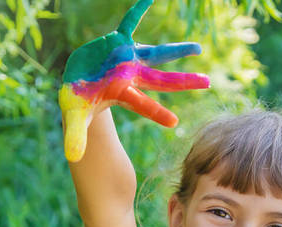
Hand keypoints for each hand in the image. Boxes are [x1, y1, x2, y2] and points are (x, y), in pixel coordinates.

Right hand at [59, 0, 209, 161]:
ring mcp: (128, 59)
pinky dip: (138, 10)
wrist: (78, 83)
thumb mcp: (74, 117)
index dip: (156, 113)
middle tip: (208, 82)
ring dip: (178, 50)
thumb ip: (75, 136)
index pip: (143, 105)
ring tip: (199, 48)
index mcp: (123, 94)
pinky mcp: (118, 42)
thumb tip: (73, 157)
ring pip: (158, 53)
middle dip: (184, 80)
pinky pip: (129, 22)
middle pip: (163, 80)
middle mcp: (133, 77)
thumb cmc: (79, 102)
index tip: (174, 122)